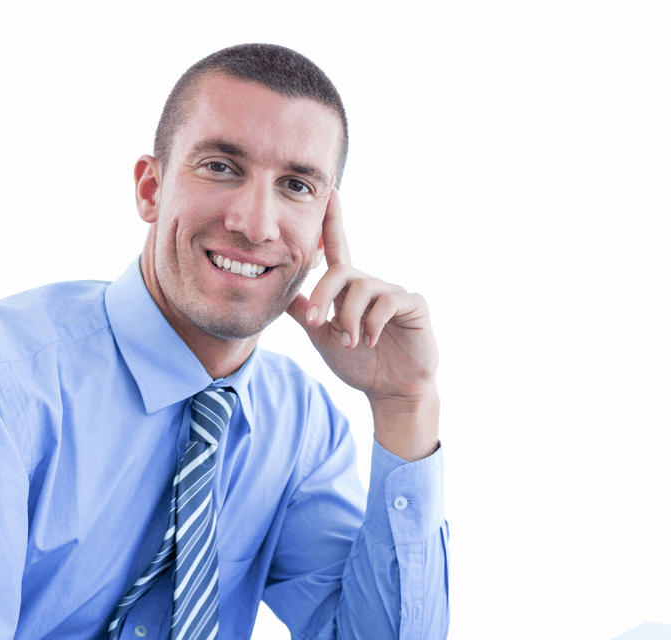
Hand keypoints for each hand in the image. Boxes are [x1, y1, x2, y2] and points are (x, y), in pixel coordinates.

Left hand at [286, 190, 440, 460]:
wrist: (391, 391)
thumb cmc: (360, 365)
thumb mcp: (323, 339)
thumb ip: (305, 315)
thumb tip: (283, 294)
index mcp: (349, 289)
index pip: (338, 249)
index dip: (333, 222)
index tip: (330, 191)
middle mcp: (371, 284)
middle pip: (341, 272)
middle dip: (324, 296)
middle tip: (319, 324)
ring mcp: (394, 291)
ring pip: (362, 289)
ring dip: (350, 318)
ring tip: (353, 342)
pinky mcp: (413, 303)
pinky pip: (387, 301)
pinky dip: (373, 323)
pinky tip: (372, 341)